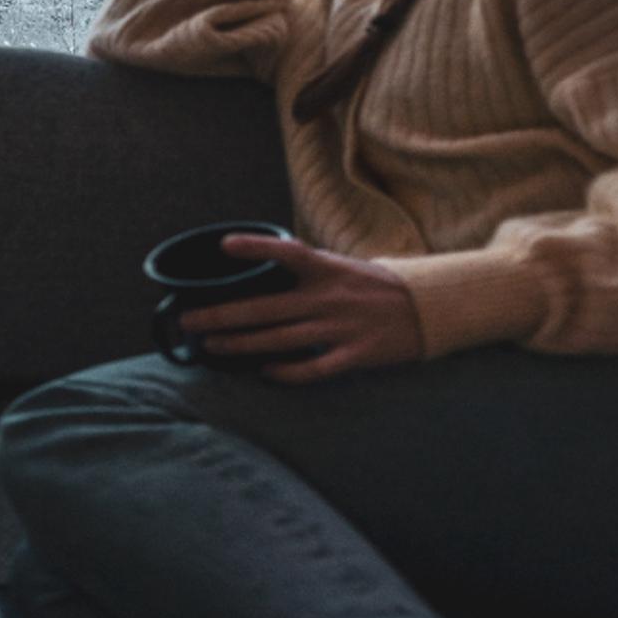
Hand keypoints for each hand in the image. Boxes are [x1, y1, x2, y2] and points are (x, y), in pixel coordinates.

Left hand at [182, 236, 425, 382]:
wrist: (427, 309)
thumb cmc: (377, 286)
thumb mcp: (344, 267)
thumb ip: (308, 269)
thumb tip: (265, 265)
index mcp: (327, 269)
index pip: (287, 252)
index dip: (256, 247)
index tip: (224, 246)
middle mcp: (329, 297)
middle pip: (266, 308)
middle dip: (223, 315)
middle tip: (189, 320)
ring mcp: (340, 327)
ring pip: (280, 340)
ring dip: (242, 345)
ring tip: (212, 346)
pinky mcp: (354, 355)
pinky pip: (313, 368)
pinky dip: (287, 371)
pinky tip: (264, 371)